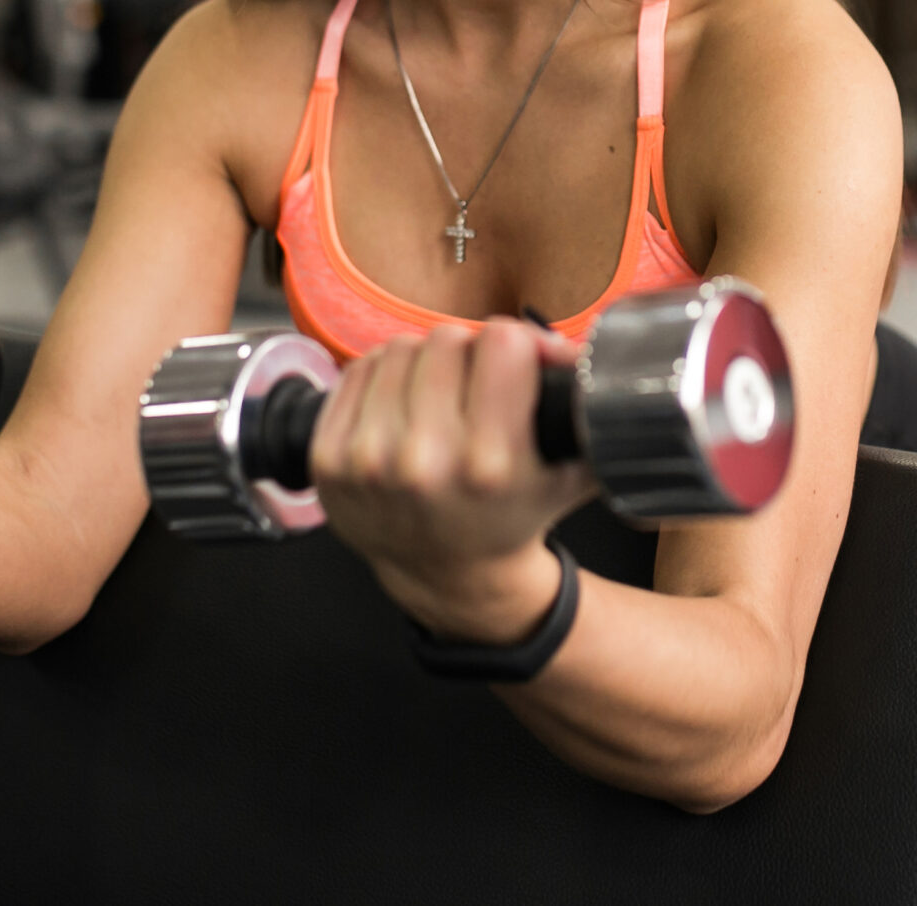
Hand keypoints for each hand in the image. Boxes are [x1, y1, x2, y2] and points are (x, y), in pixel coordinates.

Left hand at [310, 317, 598, 643]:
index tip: (519, 364)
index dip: (518, 345)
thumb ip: (587, 411)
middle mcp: (425, 462)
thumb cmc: (512, 516)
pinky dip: (383, 377)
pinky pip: (357, 371)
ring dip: (423, 362)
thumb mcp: (571, 472)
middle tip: (478, 385)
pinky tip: (402, 406)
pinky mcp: (328, 459)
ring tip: (439, 396)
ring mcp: (369, 460)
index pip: (502, 342)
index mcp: (490, 464)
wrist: (449, 577)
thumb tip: (566, 348)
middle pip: (448, 339)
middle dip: (470, 354)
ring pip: (400, 348)